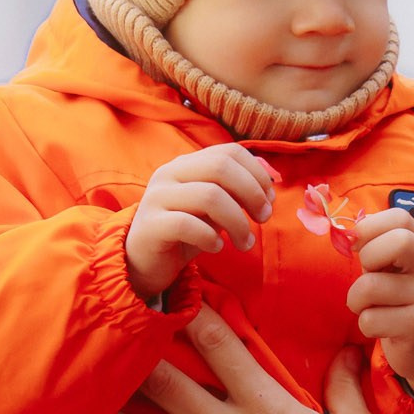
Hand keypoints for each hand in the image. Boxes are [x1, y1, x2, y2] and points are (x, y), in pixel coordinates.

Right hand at [125, 145, 277, 298]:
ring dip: (237, 222)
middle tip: (263, 219)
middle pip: (221, 167)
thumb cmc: (185, 233)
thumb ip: (236, 194)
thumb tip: (269, 188)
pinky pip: (188, 225)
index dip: (257, 173)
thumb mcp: (214, 210)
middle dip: (252, 193)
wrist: (143, 262)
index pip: (229, 151)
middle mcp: (170, 173)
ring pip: (209, 196)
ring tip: (244, 244)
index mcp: (187, 164)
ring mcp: (157, 197)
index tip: (269, 200)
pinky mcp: (151, 225)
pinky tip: (216, 248)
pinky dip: (210, 238)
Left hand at [349, 208, 413, 404]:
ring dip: (356, 301)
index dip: (370, 227)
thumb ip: (373, 249)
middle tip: (367, 277)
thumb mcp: (390, 270)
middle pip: (399, 242)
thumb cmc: (398, 301)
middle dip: (368, 258)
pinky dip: (366, 325)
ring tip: (368, 308)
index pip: (400, 218)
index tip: (358, 246)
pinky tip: (381, 327)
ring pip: (370, 287)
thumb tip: (346, 235)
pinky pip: (371, 320)